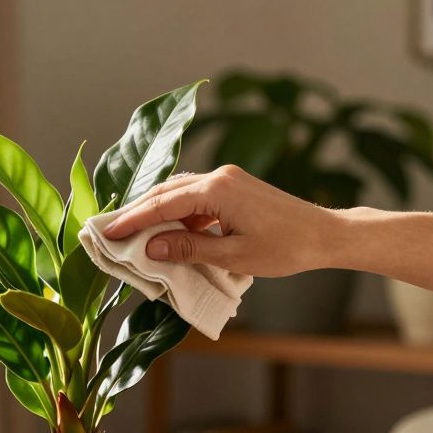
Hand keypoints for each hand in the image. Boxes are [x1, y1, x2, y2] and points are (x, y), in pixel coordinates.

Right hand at [100, 165, 341, 276]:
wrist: (326, 235)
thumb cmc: (286, 248)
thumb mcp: (234, 255)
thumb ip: (189, 249)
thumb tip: (150, 247)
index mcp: (217, 189)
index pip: (162, 204)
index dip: (132, 219)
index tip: (106, 232)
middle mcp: (219, 177)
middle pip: (165, 192)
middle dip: (136, 212)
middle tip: (108, 230)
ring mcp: (227, 180)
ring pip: (179, 195)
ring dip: (156, 214)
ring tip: (132, 235)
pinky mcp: (234, 189)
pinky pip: (196, 201)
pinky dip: (178, 217)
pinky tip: (168, 235)